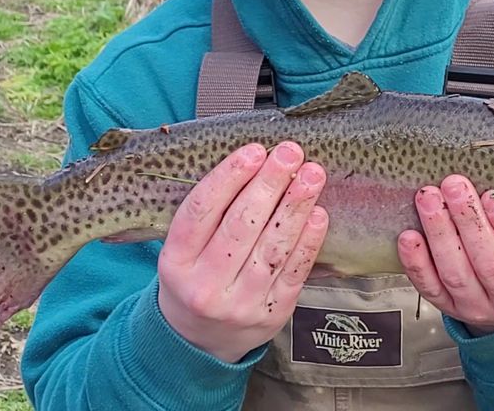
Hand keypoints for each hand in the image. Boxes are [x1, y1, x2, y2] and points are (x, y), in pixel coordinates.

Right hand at [157, 141, 328, 362]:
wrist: (200, 343)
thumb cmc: (194, 279)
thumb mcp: (182, 251)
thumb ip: (208, 214)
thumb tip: (253, 162)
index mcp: (176, 263)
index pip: (200, 212)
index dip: (228, 178)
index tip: (254, 150)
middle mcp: (205, 285)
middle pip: (240, 226)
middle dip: (269, 184)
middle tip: (290, 153)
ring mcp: (240, 303)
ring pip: (272, 247)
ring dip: (295, 206)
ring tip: (312, 174)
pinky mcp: (272, 313)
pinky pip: (294, 271)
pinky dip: (308, 240)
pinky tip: (318, 213)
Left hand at [397, 175, 493, 335]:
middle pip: (491, 264)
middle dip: (469, 221)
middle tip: (455, 187)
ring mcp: (481, 309)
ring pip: (457, 274)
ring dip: (440, 233)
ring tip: (430, 199)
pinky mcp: (452, 309)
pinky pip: (431, 288)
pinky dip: (418, 262)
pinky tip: (410, 236)